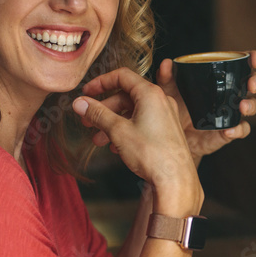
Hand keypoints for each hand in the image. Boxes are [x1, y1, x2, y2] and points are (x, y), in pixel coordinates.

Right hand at [72, 67, 201, 215]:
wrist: (175, 180)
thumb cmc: (152, 154)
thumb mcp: (118, 131)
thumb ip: (97, 114)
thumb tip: (80, 103)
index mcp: (150, 94)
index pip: (122, 76)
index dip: (100, 82)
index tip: (87, 92)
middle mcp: (161, 101)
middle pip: (126, 96)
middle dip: (104, 109)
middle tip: (88, 120)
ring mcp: (166, 116)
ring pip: (133, 112)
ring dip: (113, 123)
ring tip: (98, 139)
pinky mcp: (167, 130)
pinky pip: (143, 123)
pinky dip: (127, 130)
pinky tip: (116, 147)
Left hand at [156, 50, 255, 161]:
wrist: (172, 136)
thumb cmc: (174, 107)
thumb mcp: (168, 90)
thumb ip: (166, 77)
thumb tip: (166, 63)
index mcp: (220, 78)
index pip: (241, 65)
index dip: (252, 59)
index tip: (254, 58)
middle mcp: (230, 93)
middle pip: (252, 84)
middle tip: (250, 84)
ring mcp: (231, 113)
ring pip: (251, 106)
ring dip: (251, 105)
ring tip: (242, 107)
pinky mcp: (229, 132)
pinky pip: (241, 130)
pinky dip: (238, 129)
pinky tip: (229, 130)